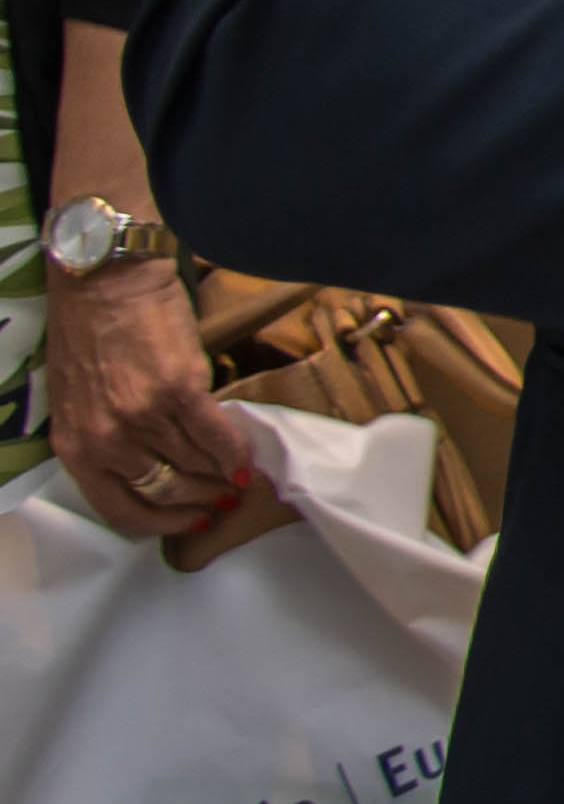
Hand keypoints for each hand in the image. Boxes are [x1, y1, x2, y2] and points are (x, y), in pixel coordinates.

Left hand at [43, 258, 253, 543]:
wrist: (105, 282)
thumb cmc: (88, 334)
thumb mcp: (79, 400)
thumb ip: (106, 437)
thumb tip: (153, 464)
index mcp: (76, 445)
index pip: (119, 508)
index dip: (160, 522)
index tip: (187, 521)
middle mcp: (107, 438)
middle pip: (165, 489)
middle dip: (199, 501)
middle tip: (221, 501)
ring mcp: (144, 416)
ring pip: (194, 465)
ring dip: (220, 478)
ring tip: (237, 481)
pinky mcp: (180, 390)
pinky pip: (216, 436)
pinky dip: (236, 453)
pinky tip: (247, 463)